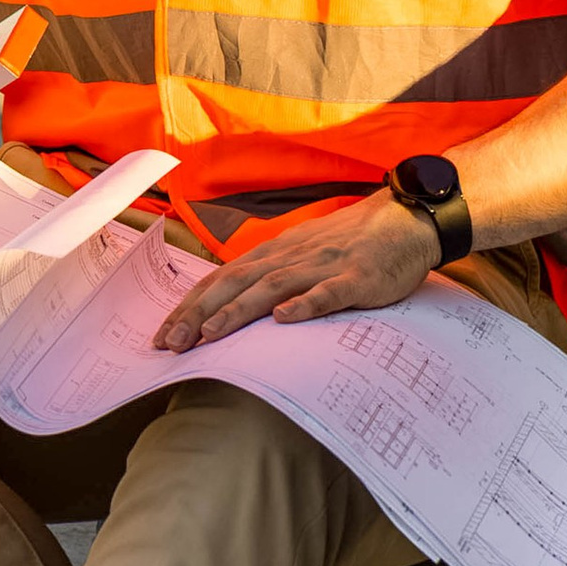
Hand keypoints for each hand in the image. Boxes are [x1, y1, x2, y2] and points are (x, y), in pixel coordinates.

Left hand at [152, 194, 441, 351]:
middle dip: (199, 314)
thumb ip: (269, 276)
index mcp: (274, 254)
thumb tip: (230, 304)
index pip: (222, 280)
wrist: (404, 221)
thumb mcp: (301, 255)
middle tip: (170, 343)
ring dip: (238, 311)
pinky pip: (328, 292)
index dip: (190, 307)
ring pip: (272, 288)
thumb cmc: (348, 243)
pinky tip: (284, 318)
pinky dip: (305, 304)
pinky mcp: (357, 278)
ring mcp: (323, 266)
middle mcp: (291, 257)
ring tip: (209, 334)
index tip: (162, 335)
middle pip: (236, 284)